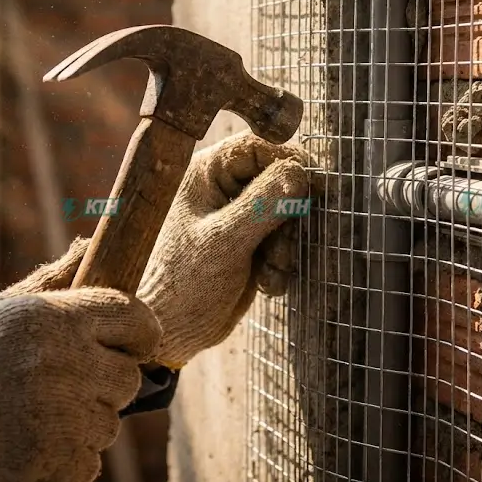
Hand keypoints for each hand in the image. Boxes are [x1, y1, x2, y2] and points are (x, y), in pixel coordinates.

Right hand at [0, 239, 160, 481]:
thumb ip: (51, 283)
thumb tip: (88, 245)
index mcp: (54, 319)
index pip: (134, 316)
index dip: (141, 331)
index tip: (135, 342)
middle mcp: (67, 362)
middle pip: (128, 377)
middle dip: (103, 384)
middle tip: (61, 387)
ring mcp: (66, 415)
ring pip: (109, 422)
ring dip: (81, 425)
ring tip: (31, 417)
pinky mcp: (59, 460)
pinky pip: (88, 461)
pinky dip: (64, 461)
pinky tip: (26, 446)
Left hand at [137, 131, 309, 368]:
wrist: (167, 333)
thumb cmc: (181, 284)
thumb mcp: (225, 242)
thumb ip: (263, 205)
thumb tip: (299, 172)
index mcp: (204, 173)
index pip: (259, 148)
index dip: (290, 165)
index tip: (314, 189)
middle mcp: (220, 188)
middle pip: (279, 181)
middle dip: (290, 217)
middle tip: (284, 248)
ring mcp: (235, 217)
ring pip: (286, 214)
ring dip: (288, 245)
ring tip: (271, 271)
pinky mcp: (245, 244)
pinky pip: (281, 241)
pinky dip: (281, 263)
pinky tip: (267, 283)